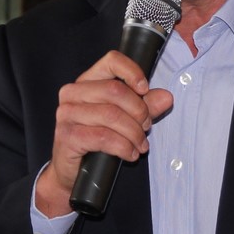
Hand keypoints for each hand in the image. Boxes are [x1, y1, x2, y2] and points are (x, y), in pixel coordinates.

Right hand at [35, 50, 173, 217]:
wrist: (73, 172)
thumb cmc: (97, 141)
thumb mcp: (126, 119)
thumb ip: (145, 106)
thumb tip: (166, 97)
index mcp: (87, 82)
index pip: (111, 61)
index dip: (132, 72)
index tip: (145, 90)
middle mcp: (73, 93)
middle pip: (115, 90)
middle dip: (139, 111)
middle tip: (146, 127)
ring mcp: (67, 114)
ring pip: (111, 115)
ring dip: (134, 133)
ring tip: (141, 145)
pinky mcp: (67, 135)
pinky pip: (103, 137)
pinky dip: (123, 147)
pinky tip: (130, 154)